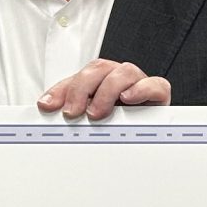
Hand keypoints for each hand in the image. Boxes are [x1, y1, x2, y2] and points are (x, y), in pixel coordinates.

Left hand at [39, 60, 170, 119]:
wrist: (151, 138)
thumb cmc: (120, 129)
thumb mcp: (90, 123)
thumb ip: (72, 114)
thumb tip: (48, 109)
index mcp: (101, 83)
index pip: (79, 77)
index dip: (61, 89)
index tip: (48, 106)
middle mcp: (119, 79)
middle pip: (98, 69)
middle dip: (81, 89)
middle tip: (72, 112)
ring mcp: (139, 84)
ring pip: (124, 71)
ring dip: (107, 90)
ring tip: (97, 112)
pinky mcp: (158, 94)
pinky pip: (155, 84)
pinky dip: (140, 90)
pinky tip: (128, 99)